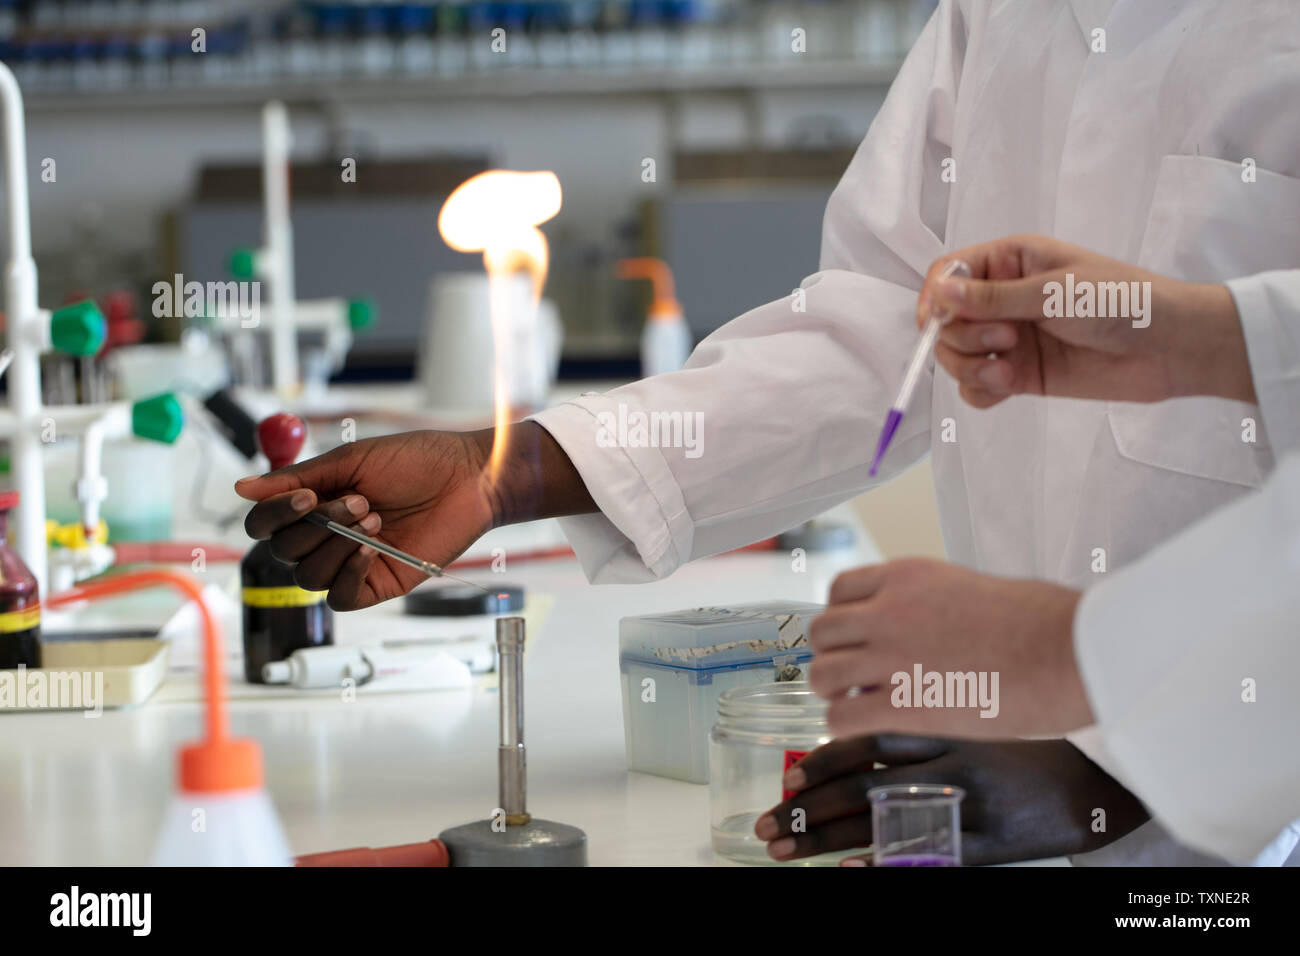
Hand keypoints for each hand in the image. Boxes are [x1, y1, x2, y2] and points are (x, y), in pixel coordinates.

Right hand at [234, 422, 594, 609]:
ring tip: (375, 518)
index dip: (274, 514)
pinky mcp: (378, 584)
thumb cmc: (416, 461)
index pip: (265, 524)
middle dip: (316, 526)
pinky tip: (371, 551)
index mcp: (314, 504)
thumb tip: (240, 488)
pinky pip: (340, 597)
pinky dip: (348, 574)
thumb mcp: (351, 461)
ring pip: (307, 577)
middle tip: (360, 500)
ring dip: (335, 546)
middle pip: (282, 552)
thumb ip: (296, 478)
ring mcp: (351, 563)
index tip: (305, 495)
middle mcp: (326, 536)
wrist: (468, 478)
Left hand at [755, 735, 1148, 864]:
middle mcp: (947, 763)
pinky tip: (848, 872)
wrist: (1093, 782)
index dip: (819, 761)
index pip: (864, 741)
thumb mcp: (965, 726)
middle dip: (805, 807)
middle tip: (765, 826)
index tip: (785, 779)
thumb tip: (847, 751)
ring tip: (782, 850)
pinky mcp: (989, 844)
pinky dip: (883, 863)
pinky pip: (927, 856)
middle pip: (859, 785)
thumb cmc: (1020, 751)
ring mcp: (967, 805)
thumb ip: (915, 734)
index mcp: (939, 729)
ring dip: (824, 837)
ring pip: (879, 820)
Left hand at [809, 558, 1091, 737]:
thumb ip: (931, 602)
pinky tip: (866, 727)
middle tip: (855, 675)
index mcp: (907, 576)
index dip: (843, 617)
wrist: (1070, 652)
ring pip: (822, 673)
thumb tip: (921, 625)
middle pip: (822, 631)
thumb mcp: (972, 587)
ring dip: (834, 692)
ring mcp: (892, 656)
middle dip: (833, 655)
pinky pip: (841, 716)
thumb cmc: (1043, 621)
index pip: (839, 589)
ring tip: (858, 702)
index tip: (857, 637)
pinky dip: (843, 725)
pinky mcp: (904, 704)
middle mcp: (889, 611)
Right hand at [919, 234, 1255, 407]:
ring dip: (970, 367)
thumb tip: (940, 291)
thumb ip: (993, 297)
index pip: (949, 272)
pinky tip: (1005, 389)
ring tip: (1007, 372)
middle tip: (1006, 342)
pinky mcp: (1019, 375)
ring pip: (956, 356)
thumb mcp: (1055, 292)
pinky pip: (976, 387)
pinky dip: (980, 392)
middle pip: (947, 320)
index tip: (934, 322)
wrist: (1171, 349)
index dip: (935, 296)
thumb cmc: (1122, 302)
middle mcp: (1002, 299)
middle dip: (963, 337)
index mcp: (1010, 262)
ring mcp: (1009, 340)